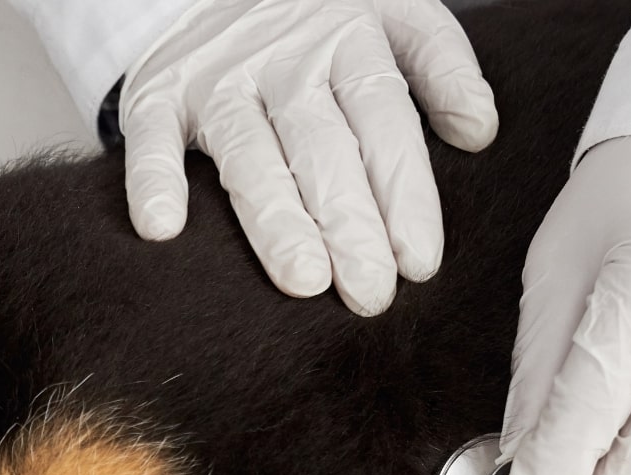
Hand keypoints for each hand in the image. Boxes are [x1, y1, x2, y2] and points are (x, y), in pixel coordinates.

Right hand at [120, 0, 497, 314]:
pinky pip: (150, 137)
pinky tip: (162, 228)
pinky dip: (152, 179)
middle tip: (370, 291)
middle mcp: (284, 58)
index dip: (402, 190)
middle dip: (348, 222)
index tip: (418, 260)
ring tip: (302, 278)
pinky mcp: (158, 93)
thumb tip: (479, 132)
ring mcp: (218, 77)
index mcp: (351, 37)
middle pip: (321, 146)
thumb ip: (438, 65)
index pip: (383, 120)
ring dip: (274, 216)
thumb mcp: (390, 12)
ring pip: (249, 152)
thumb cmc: (316, 16)